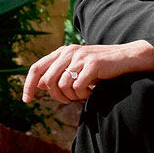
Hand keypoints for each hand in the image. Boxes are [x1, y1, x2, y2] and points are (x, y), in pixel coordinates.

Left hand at [21, 41, 153, 103]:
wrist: (127, 58)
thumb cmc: (101, 66)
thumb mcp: (77, 67)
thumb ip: (59, 73)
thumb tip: (40, 84)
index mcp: (63, 51)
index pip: (36, 68)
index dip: (28, 85)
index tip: (26, 100)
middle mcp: (69, 52)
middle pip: (48, 81)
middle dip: (56, 96)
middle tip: (69, 100)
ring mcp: (81, 57)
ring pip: (62, 86)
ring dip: (71, 96)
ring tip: (83, 93)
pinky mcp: (92, 65)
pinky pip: (77, 87)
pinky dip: (83, 94)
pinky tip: (92, 91)